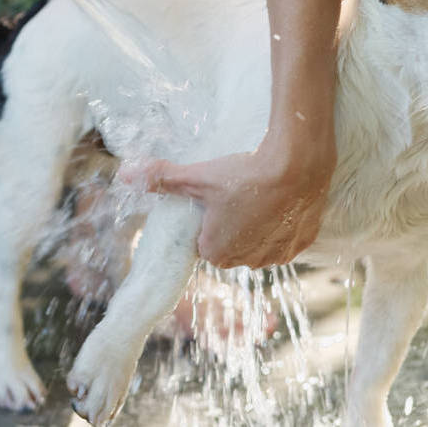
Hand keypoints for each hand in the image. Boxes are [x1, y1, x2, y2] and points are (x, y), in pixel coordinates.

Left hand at [137, 133, 333, 268]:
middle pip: (232, 244)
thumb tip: (125, 173)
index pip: (205, 242)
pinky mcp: (302, 244)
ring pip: (260, 244)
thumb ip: (161, 178)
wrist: (297, 165)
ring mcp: (278, 255)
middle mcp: (248, 261)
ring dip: (258, 227)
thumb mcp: (197, 176)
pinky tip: (280, 202)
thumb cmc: (243, 174)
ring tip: (259, 196)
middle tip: (237, 194)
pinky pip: (286, 239)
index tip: (215, 200)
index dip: (209, 220)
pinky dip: (283, 224)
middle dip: (233, 226)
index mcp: (217, 252)